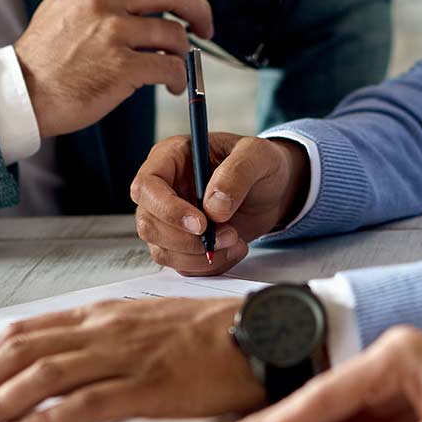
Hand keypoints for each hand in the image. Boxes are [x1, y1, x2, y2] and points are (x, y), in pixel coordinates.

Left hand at [0, 296, 259, 421]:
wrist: (261, 333)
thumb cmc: (210, 334)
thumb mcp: (147, 324)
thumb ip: (105, 338)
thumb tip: (63, 362)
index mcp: (104, 313)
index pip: (28, 331)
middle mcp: (105, 329)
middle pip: (21, 352)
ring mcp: (124, 355)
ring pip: (42, 375)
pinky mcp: (146, 386)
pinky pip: (84, 403)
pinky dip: (44, 420)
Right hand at [13, 0, 214, 137]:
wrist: (22, 92)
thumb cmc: (48, 52)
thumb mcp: (68, 1)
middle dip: (199, 7)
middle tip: (205, 24)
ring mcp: (111, 32)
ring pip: (174, 32)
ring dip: (184, 51)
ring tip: (175, 66)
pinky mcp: (121, 67)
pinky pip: (170, 66)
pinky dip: (178, 77)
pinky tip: (171, 84)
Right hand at [131, 133, 309, 274]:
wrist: (274, 190)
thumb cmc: (260, 164)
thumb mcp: (257, 155)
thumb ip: (237, 173)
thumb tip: (214, 205)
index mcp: (171, 157)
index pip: (147, 186)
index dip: (168, 209)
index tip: (201, 223)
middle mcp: (164, 189)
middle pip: (149, 224)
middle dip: (187, 240)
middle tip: (228, 235)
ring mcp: (170, 219)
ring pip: (162, 251)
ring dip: (199, 256)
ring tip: (235, 241)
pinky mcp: (182, 243)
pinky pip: (183, 265)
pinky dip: (210, 266)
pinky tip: (234, 249)